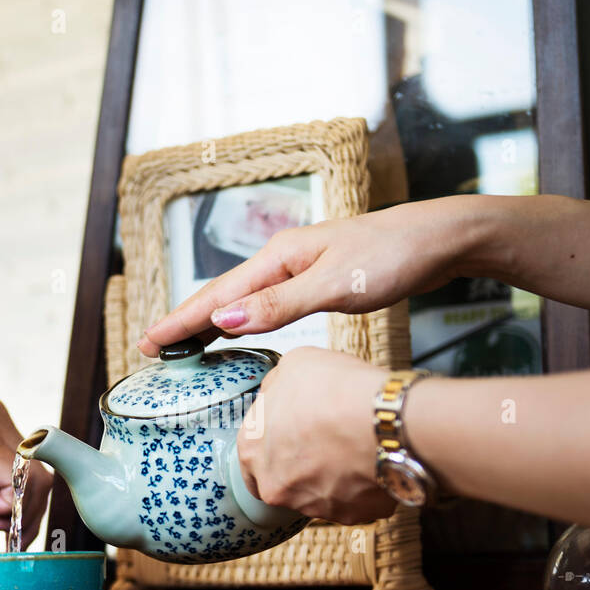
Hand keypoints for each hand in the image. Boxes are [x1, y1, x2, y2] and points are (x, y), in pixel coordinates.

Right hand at [140, 199, 477, 356]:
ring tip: (184, 343)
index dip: (180, 322)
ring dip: (211, 321)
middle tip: (153, 350)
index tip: (148, 345)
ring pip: (242, 299)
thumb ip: (279, 306)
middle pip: (222, 295)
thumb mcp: (335, 286)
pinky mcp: (320, 279)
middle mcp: (283, 259)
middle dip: (186, 322)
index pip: (216, 296)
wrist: (442, 239)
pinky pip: (266, 303)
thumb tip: (222, 319)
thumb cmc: (394, 257)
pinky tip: (241, 330)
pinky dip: (242, 319)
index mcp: (279, 258)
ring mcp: (301, 268)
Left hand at [237, 348, 393, 523]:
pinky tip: (374, 460)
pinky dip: (363, 485)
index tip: (296, 431)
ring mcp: (312, 506)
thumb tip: (279, 392)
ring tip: (356, 445)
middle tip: (328, 440)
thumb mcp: (293, 365)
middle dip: (304, 465)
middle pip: (286, 480)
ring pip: (321, 493)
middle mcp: (275, 486)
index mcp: (252, 450)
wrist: (381, 421)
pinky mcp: (350, 516)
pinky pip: (355, 501)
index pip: (252, 458)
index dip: (277, 441)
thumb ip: (277, 387)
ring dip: (334, 475)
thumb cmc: (335, 391)